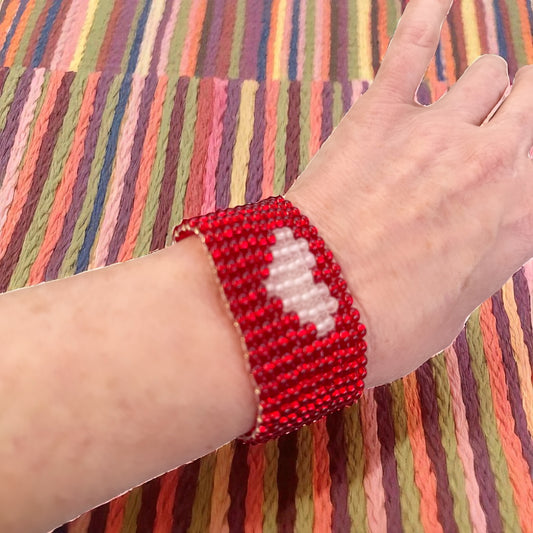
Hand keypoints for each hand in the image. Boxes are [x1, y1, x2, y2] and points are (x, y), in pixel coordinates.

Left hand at [284, 0, 532, 386]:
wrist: (315, 309)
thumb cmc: (377, 327)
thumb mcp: (445, 322)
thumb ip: (468, 277)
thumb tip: (469, 260)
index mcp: (517, 224)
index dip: (524, 163)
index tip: (512, 161)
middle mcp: (493, 167)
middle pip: (531, 102)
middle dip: (518, 109)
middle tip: (502, 118)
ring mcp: (439, 131)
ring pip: (490, 70)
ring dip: (479, 83)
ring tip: (461, 95)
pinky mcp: (382, 113)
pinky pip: (415, 44)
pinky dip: (426, 17)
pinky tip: (437, 2)